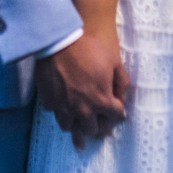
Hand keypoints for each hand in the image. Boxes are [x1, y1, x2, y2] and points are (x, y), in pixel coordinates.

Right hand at [35, 30, 130, 148]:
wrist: (59, 42)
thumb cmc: (88, 50)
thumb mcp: (114, 61)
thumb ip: (122, 81)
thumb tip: (122, 97)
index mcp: (102, 102)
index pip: (116, 117)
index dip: (118, 113)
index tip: (116, 110)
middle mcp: (83, 111)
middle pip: (93, 129)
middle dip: (98, 124)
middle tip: (98, 121)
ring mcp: (64, 109)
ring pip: (71, 128)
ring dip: (76, 125)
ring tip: (78, 122)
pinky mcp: (49, 102)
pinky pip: (55, 113)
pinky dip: (59, 110)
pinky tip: (61, 105)